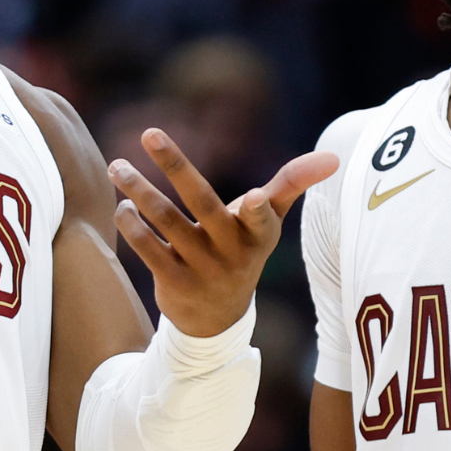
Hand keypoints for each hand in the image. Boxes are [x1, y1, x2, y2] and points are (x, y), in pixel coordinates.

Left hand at [109, 130, 336, 336]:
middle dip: (175, 165)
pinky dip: (132, 225)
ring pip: (166, 220)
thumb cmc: (244, 250)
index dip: (258, 209)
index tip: (255, 196)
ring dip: (139, 190)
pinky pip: (149, 249)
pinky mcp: (175, 284)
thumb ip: (292, 184)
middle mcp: (232, 251)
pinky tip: (123, 205)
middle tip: (149, 133)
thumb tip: (333, 156)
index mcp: (259, 233)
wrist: (218, 318)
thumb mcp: (269, 223)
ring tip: (117, 166)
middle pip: (202, 202)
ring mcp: (202, 269)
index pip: (262, 218)